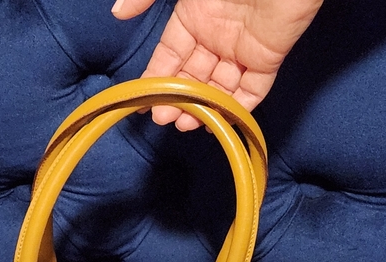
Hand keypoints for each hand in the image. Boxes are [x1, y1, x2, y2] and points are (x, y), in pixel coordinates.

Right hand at [112, 0, 322, 129]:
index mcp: (193, 16)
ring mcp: (242, 50)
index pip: (169, 55)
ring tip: (186, 124)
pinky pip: (251, 90)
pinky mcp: (268, 59)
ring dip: (202, 109)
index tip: (144, 103)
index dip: (156, 79)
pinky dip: (236, 109)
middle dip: (178, 99)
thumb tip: (117, 13)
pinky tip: (218, 124)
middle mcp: (215, 36)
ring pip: (218, 87)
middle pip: (193, 76)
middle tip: (165, 119)